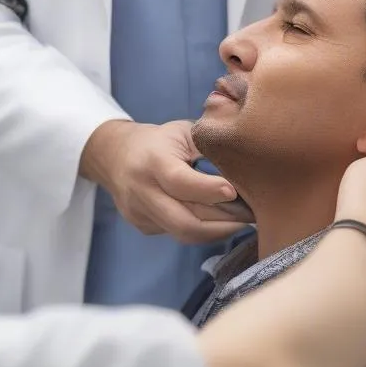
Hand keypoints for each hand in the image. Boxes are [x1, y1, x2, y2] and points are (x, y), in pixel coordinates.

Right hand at [80, 119, 248, 243]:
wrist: (115, 154)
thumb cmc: (160, 140)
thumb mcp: (183, 132)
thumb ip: (209, 147)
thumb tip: (245, 167)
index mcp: (153, 160)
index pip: (180, 182)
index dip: (209, 190)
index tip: (235, 192)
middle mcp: (142, 190)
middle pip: (183, 221)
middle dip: (222, 223)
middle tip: (250, 216)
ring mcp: (139, 212)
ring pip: (182, 233)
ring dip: (216, 231)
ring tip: (240, 222)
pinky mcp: (142, 226)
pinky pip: (176, 234)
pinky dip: (201, 230)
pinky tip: (217, 221)